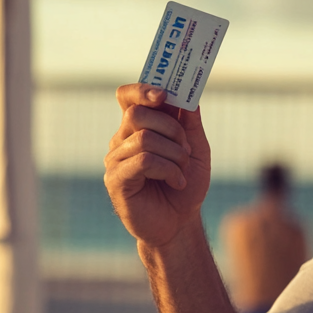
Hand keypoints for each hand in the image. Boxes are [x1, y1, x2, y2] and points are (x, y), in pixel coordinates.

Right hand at [104, 84, 211, 246]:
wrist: (179, 223)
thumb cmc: (185, 185)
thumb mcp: (197, 150)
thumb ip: (190, 123)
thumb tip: (189, 96)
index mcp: (140, 127)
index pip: (128, 97)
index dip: (142, 89)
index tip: (164, 95)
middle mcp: (123, 139)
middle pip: (138, 114)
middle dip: (172, 129)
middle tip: (186, 150)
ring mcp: (116, 159)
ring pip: (145, 138)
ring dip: (175, 154)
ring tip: (183, 171)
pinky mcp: (115, 179)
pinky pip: (144, 161)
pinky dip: (169, 170)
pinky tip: (177, 182)